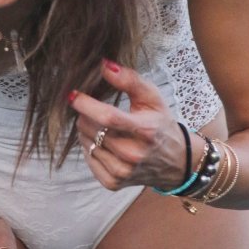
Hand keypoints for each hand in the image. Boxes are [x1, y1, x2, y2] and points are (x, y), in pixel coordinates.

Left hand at [70, 59, 188, 191]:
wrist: (175, 161)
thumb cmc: (160, 124)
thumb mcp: (152, 98)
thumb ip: (129, 80)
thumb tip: (104, 65)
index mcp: (144, 131)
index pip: (107, 117)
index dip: (86, 104)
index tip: (73, 95)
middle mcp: (133, 155)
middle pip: (91, 130)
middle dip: (86, 115)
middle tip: (95, 110)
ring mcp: (122, 172)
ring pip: (86, 144)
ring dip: (87, 131)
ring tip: (103, 127)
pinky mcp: (113, 183)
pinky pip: (89, 160)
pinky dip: (91, 148)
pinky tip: (104, 143)